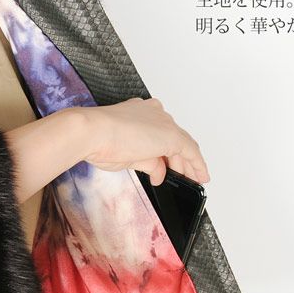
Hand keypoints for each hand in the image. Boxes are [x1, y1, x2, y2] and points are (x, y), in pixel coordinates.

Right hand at [80, 97, 209, 185]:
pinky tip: (201, 177)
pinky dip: (197, 165)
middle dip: (178, 160)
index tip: (168, 163)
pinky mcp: (171, 135)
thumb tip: (157, 172)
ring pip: (183, 145)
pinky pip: (191, 151)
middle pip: (173, 139)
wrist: (92, 132)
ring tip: (192, 180)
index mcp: (139, 112)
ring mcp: (162, 122)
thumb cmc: (98, 140)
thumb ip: (146, 161)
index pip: (159, 133)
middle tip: (183, 176)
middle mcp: (154, 113)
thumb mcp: (127, 155)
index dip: (166, 151)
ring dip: (188, 165)